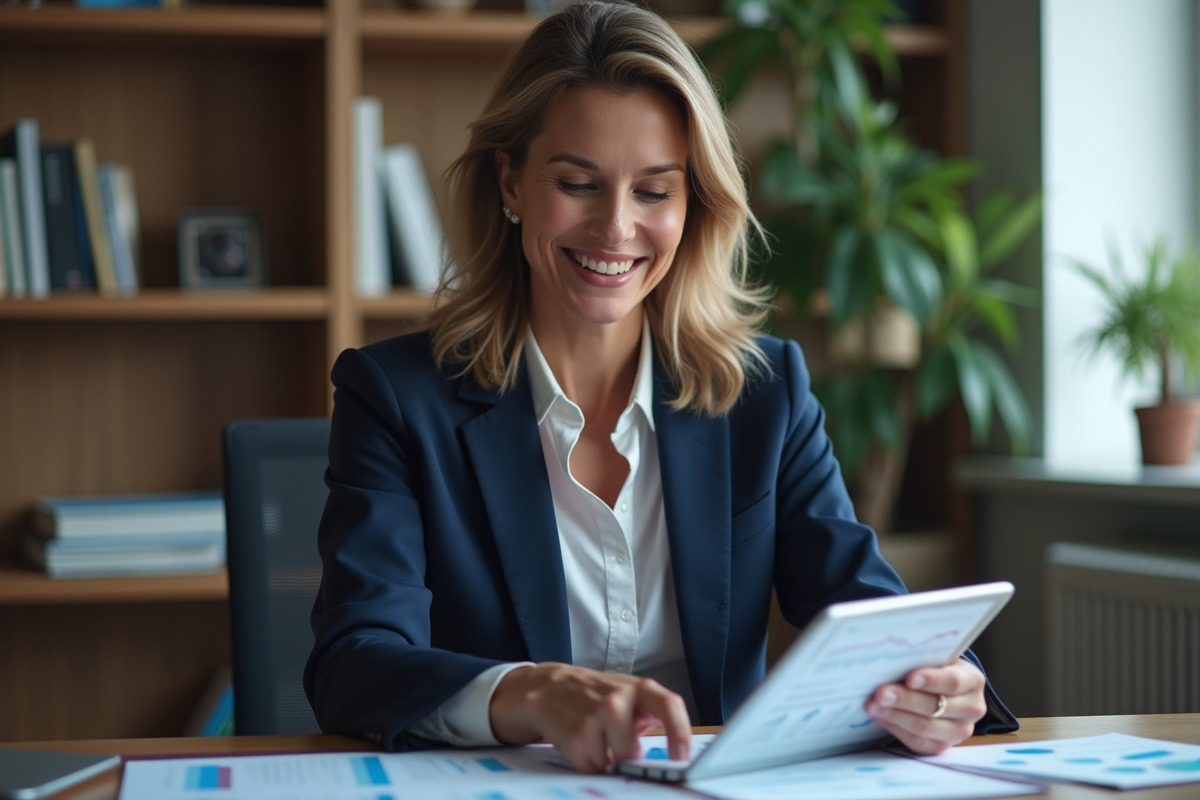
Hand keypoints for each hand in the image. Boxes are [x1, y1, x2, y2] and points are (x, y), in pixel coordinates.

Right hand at [488, 662, 691, 772]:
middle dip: (626, 758)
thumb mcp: (628, 696)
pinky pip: (592, 768)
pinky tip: (580, 740)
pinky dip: (588, 762)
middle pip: (633, 752)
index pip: (669, 705)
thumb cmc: (597, 695)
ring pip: (612, 764)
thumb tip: (674, 754)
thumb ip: (650, 717)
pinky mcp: (574, 737)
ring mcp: (594, 718)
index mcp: (639, 688)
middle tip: (616, 745)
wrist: (549, 687)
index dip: (680, 732)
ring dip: (605, 760)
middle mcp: (617, 700)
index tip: (681, 757)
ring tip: (594, 736)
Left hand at [864, 659, 987, 754]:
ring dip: (895, 716)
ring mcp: (959, 731)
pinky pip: (918, 742)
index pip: (953, 682)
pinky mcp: (942, 746)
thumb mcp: (937, 659)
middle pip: (936, 707)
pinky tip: (880, 717)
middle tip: (881, 693)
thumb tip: (893, 658)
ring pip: (924, 727)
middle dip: (905, 700)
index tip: (909, 678)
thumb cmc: (936, 669)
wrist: (945, 690)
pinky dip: (896, 728)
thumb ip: (921, 659)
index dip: (931, 680)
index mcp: (973, 681)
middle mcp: (971, 708)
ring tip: (874, 706)